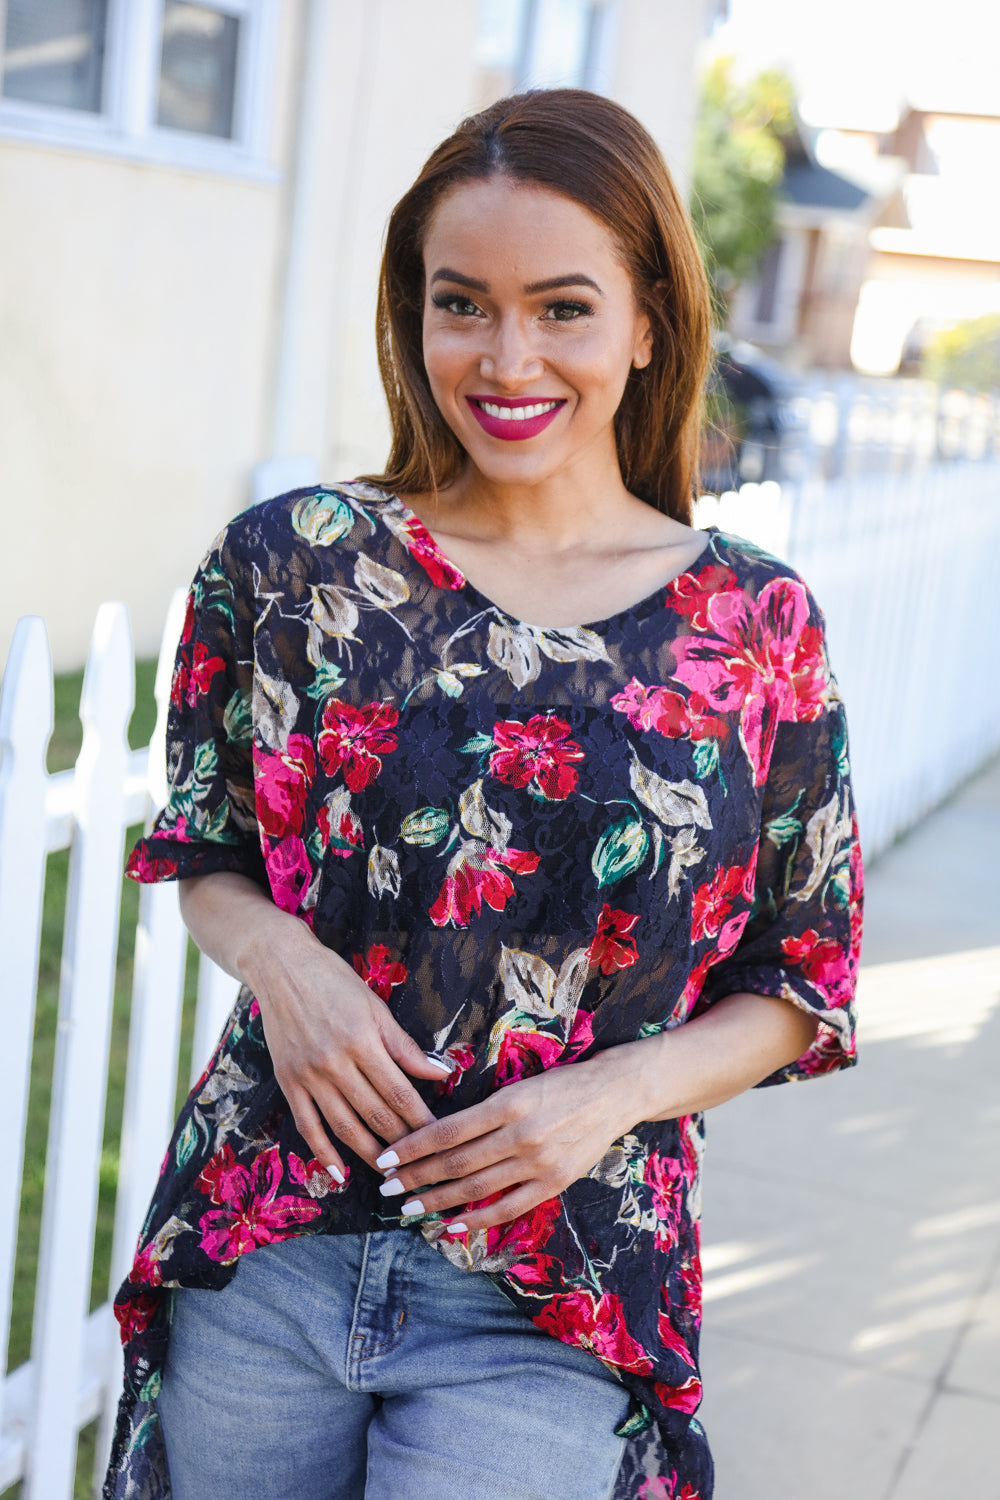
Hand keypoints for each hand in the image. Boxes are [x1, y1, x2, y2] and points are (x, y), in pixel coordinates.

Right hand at [242, 916, 449, 1179]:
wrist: (281, 966)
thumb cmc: (335, 981)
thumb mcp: (376, 1007)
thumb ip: (405, 1046)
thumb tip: (441, 1073)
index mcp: (362, 1041)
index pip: (400, 1093)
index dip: (422, 1121)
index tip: (440, 1139)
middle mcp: (334, 1062)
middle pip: (375, 1115)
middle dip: (403, 1144)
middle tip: (422, 1165)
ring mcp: (309, 1075)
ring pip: (344, 1127)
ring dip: (370, 1156)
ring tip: (392, 1177)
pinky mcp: (288, 1082)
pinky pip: (307, 1126)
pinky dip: (323, 1153)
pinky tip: (339, 1174)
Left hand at [372, 1047, 643, 1234]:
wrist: (615, 1093)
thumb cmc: (562, 1082)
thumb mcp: (519, 1084)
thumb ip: (484, 1110)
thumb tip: (439, 1133)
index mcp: (508, 1102)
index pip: (447, 1130)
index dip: (412, 1147)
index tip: (385, 1157)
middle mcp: (520, 1134)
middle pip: (455, 1162)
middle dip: (415, 1177)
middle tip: (386, 1187)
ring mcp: (538, 1162)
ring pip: (476, 1188)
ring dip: (437, 1201)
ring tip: (409, 1208)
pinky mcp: (554, 1183)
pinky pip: (508, 1208)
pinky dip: (477, 1220)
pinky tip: (452, 1225)